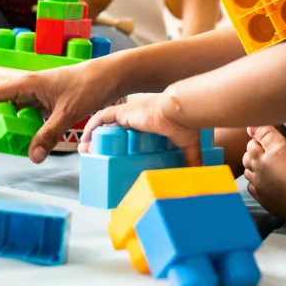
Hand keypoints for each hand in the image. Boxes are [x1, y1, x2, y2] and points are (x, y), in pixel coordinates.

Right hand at [0, 59, 122, 161]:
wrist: (112, 75)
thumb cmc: (90, 85)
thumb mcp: (68, 112)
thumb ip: (49, 135)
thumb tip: (33, 157)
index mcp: (25, 84)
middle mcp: (27, 88)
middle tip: (4, 148)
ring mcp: (37, 95)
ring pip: (14, 114)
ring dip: (13, 131)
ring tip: (20, 148)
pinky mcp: (48, 102)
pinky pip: (29, 117)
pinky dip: (28, 130)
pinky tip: (37, 142)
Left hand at [78, 92, 203, 166]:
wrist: (179, 112)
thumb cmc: (184, 125)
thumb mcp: (188, 145)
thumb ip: (192, 158)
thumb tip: (200, 173)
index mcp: (147, 124)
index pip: (128, 133)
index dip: (118, 142)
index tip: (111, 155)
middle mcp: (134, 118)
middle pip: (112, 130)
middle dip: (100, 141)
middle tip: (92, 155)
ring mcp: (127, 114)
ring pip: (103, 125)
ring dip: (93, 136)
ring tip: (85, 150)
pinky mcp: (122, 112)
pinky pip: (100, 118)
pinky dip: (92, 127)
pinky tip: (86, 139)